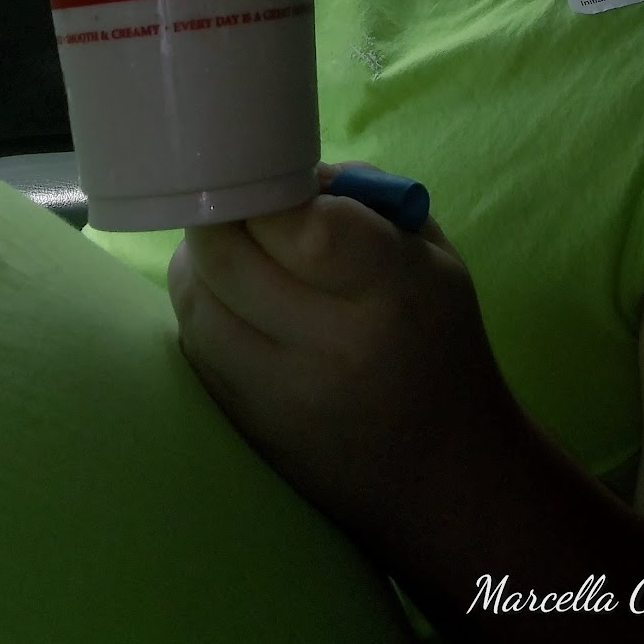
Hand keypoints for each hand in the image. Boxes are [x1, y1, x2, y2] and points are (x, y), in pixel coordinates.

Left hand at [167, 165, 521, 562]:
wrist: (447, 473)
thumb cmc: (439, 340)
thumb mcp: (429, 255)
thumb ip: (360, 200)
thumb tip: (282, 171)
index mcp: (393, 291)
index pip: (304, 227)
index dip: (269, 190)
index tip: (267, 172)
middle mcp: (335, 347)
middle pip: (229, 259)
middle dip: (218, 214)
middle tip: (227, 194)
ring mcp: (283, 396)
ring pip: (198, 304)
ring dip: (199, 260)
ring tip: (224, 242)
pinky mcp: (249, 427)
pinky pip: (197, 348)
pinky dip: (202, 308)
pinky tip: (225, 295)